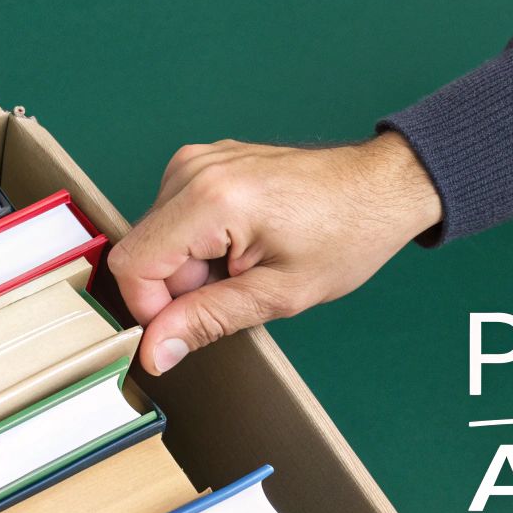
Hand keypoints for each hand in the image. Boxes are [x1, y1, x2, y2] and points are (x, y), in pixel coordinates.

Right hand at [109, 133, 441, 374]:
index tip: (187, 326)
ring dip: (193, 266)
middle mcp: (195, 170)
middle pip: (143, 251)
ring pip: (159, 237)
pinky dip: (202, 242)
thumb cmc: (346, 236)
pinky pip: (177, 216)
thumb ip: (207, 321)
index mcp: (210, 200)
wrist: (380, 189)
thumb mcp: (278, 295)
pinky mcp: (206, 162)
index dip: (151, 309)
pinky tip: (245, 244)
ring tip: (248, 264)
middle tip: (239, 288)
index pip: (133, 265)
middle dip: (179, 287)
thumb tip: (155, 351)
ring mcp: (199, 160)